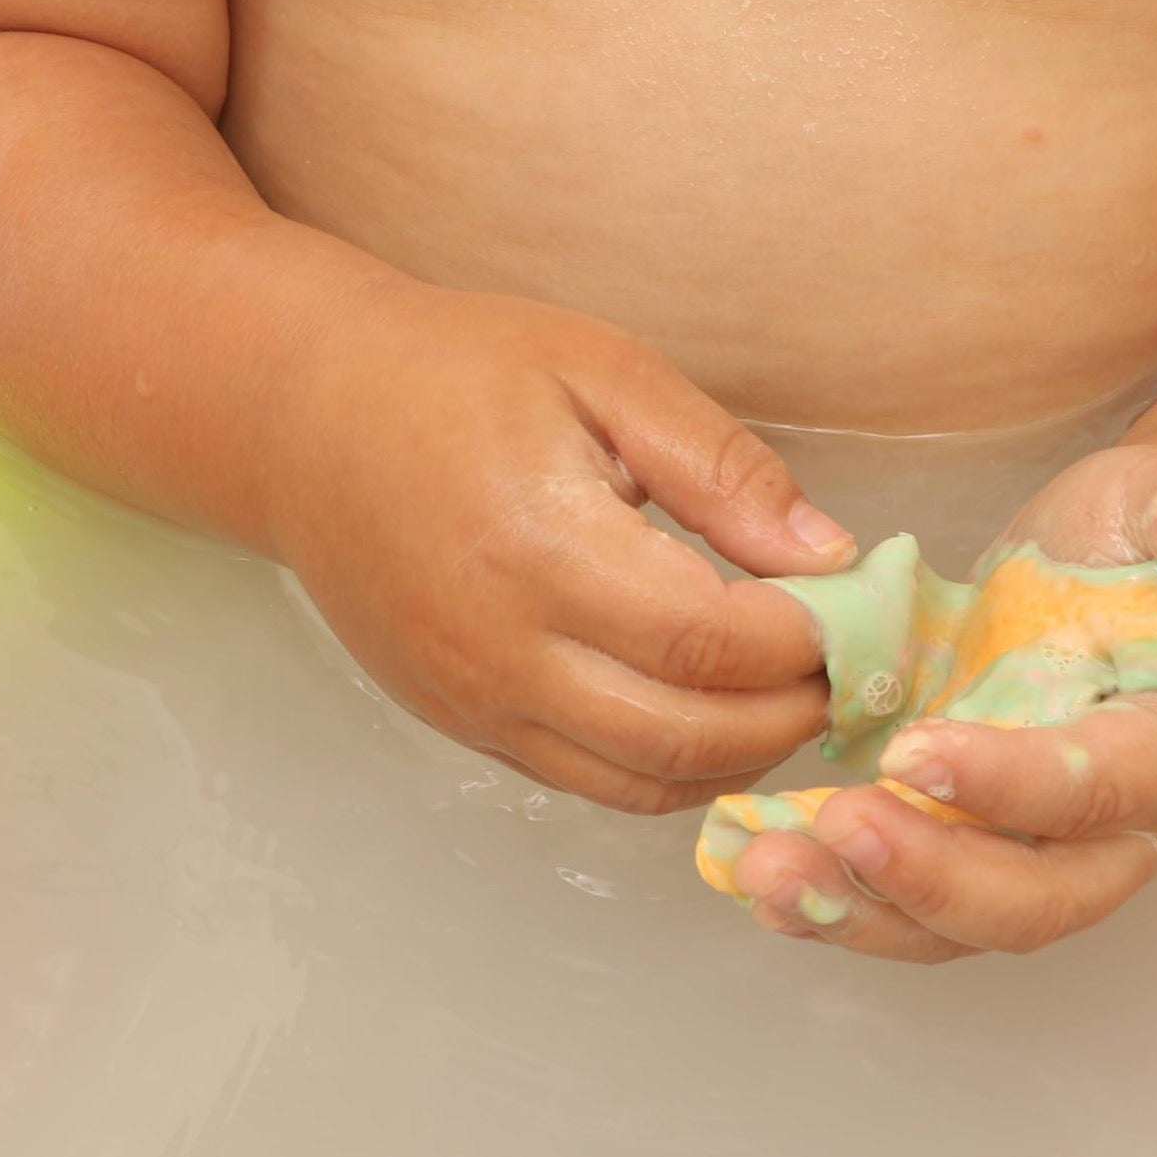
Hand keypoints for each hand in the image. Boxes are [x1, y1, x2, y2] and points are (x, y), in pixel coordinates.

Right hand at [267, 282, 853, 814]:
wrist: (303, 416)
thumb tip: (832, 558)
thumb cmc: (455, 371)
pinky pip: (587, 779)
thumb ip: (722, 469)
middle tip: (842, 663)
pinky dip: (667, 765)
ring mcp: (473, 701)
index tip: (853, 606)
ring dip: (737, 757)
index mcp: (541, 547)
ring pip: (643, 785)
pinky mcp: (458, 724)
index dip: (807, 644)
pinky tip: (706, 705)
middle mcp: (501, 649)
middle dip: (792, 716)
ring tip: (785, 690)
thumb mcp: (603, 372)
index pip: (713, 645)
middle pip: (689, 739)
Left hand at [726, 443, 1156, 958]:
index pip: (1099, 790)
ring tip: (766, 873)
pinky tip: (754, 874)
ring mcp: (1041, 853)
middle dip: (928, 877)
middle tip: (832, 829)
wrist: (1127, 575)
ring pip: (959, 923)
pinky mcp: (971, 850)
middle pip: (1033, 898)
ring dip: (861, 910)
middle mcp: (1120, 833)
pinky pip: (907, 905)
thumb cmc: (1151, 541)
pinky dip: (832, 900)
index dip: (1010, 783)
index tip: (910, 753)